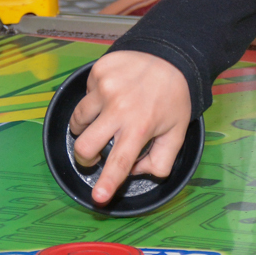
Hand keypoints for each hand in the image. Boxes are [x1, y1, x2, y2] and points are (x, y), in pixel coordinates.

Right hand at [69, 51, 191, 204]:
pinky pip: (85, 96)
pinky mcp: (98, 71)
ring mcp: (106, 87)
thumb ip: (161, 160)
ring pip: (78, 120)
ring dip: (87, 127)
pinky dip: (95, 100)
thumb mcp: (177, 132)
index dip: (107, 183)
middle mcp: (120, 107)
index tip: (97, 198)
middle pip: (85, 146)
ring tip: (105, 119)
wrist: (170, 56)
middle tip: (93, 156)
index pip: (120, 162)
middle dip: (85, 157)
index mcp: (141, 126)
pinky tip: (113, 93)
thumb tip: (135, 172)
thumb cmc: (173, 97)